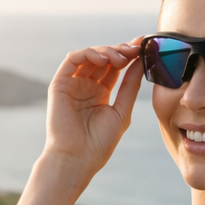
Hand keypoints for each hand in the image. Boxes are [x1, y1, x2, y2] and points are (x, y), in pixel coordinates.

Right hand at [44, 38, 143, 176]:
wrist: (77, 159)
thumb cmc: (99, 143)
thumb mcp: (121, 111)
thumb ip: (130, 86)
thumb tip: (140, 62)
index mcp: (101, 94)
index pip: (115, 68)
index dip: (129, 55)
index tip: (144, 46)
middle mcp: (86, 86)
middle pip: (104, 59)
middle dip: (120, 51)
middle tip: (135, 50)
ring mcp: (73, 84)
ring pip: (90, 56)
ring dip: (107, 51)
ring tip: (121, 57)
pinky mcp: (60, 83)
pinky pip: (73, 59)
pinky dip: (88, 53)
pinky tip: (103, 58)